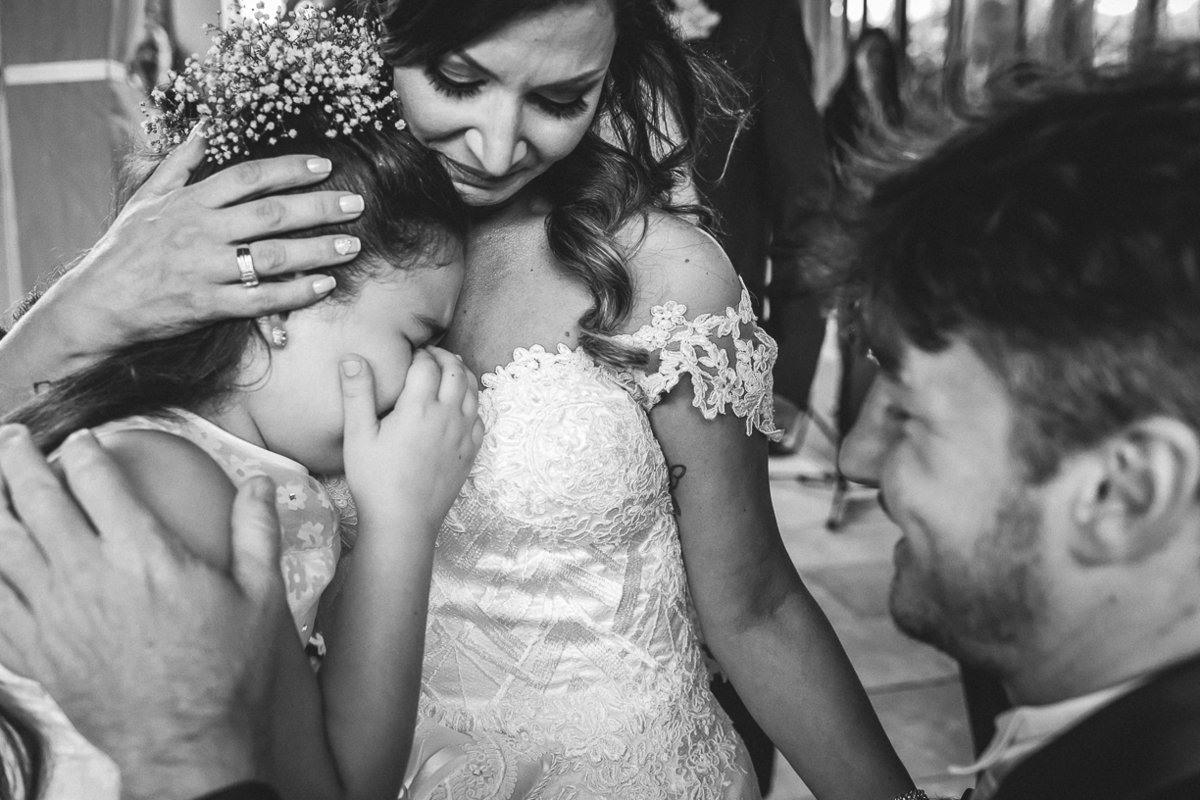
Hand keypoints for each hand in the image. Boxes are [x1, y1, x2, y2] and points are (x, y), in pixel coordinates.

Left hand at [0, 424, 289, 799]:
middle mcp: (87, 575)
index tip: (83, 439)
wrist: (188, 744)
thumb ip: (257, 532)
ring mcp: (53, 615)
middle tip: (13, 439)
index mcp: (143, 554)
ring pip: (3, 547)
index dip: (83, 449)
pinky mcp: (35, 653)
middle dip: (18, 461)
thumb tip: (260, 483)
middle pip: (36, 500)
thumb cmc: (229, 670)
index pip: (96, 479)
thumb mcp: (262, 596)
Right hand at [39, 129, 366, 352]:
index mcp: (190, 202)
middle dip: (318, 208)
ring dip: (317, 251)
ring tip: (352, 245)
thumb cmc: (124, 249)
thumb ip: (180, 164)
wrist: (97, 302)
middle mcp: (200, 232)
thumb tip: (202, 128)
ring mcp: (205, 269)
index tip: (324, 167)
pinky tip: (324, 285)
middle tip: (355, 205)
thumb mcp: (147, 198)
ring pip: (272, 257)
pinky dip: (295, 293)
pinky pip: (261, 299)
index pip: (248, 177)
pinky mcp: (208, 305)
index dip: (289, 169)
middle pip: (271, 214)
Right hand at [339, 348, 484, 532]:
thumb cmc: (375, 480)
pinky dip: (473, 401)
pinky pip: (479, 417)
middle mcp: (448, 416)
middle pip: (455, 372)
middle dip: (444, 357)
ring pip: (473, 391)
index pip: (427, 365)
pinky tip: (462, 404)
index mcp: (419, 407)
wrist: (403, 522)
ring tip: (449, 369)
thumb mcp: (358, 436)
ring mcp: (463, 435)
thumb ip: (357, 394)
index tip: (411, 352)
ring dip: (462, 374)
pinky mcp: (470, 453)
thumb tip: (353, 358)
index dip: (420, 353)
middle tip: (431, 354)